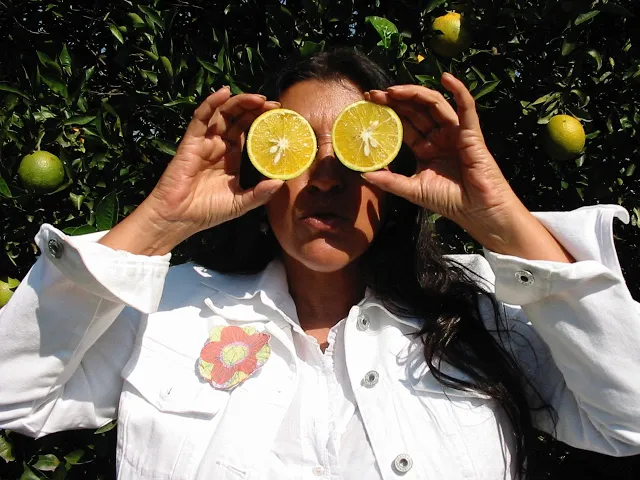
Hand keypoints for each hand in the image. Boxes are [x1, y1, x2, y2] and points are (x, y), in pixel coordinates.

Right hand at [100, 87, 283, 254]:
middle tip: (273, 104)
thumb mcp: (241, 203)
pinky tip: (223, 92)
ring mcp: (205, 142)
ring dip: (239, 103)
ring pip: (222, 114)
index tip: (280, 116)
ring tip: (257, 98)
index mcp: (232, 158)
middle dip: (255, 108)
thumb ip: (260, 193)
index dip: (262, 122)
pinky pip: (201, 118)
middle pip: (238, 119)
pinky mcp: (191, 142)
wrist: (179, 218)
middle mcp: (219, 146)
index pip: (249, 132)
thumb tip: (280, 182)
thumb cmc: (208, 211)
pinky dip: (211, 104)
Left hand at [363, 73, 518, 229]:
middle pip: (415, 110)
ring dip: (414, 93)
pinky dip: (459, 90)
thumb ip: (389, 181)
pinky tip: (447, 77)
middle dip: (394, 100)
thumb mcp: (412, 189)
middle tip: (373, 94)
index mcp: (426, 147)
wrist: (477, 212)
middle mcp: (439, 136)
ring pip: (434, 104)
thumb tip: (363, 173)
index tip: (368, 103)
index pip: (404, 124)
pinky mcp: (471, 133)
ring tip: (393, 90)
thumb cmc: (449, 201)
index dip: (388, 112)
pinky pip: (466, 108)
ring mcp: (455, 133)